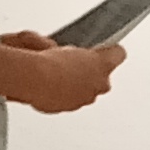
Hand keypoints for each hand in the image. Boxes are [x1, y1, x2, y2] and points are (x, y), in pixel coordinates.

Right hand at [0, 32, 122, 113]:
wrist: (31, 80)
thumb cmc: (46, 60)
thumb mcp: (51, 40)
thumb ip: (57, 44)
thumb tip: (51, 48)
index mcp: (103, 63)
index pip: (118, 54)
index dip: (109, 50)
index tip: (101, 48)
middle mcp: (99, 83)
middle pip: (103, 76)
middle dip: (90, 71)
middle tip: (72, 62)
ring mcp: (85, 98)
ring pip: (86, 90)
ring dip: (74, 84)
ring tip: (55, 74)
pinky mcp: (68, 108)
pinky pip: (68, 100)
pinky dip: (60, 95)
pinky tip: (46, 85)